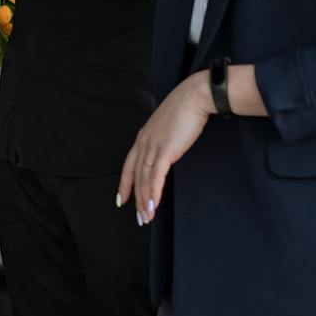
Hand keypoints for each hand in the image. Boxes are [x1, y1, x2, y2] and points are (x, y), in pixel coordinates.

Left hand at [117, 70, 212, 224]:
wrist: (195, 97)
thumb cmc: (186, 110)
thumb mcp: (169, 127)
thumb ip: (164, 140)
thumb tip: (167, 152)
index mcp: (143, 137)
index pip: (129, 165)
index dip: (125, 184)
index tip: (121, 199)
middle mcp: (143, 142)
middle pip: (135, 176)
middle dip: (136, 199)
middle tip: (139, 217)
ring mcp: (152, 146)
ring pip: (144, 179)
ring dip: (145, 201)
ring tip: (147, 217)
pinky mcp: (165, 150)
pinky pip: (155, 177)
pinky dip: (153, 193)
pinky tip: (153, 206)